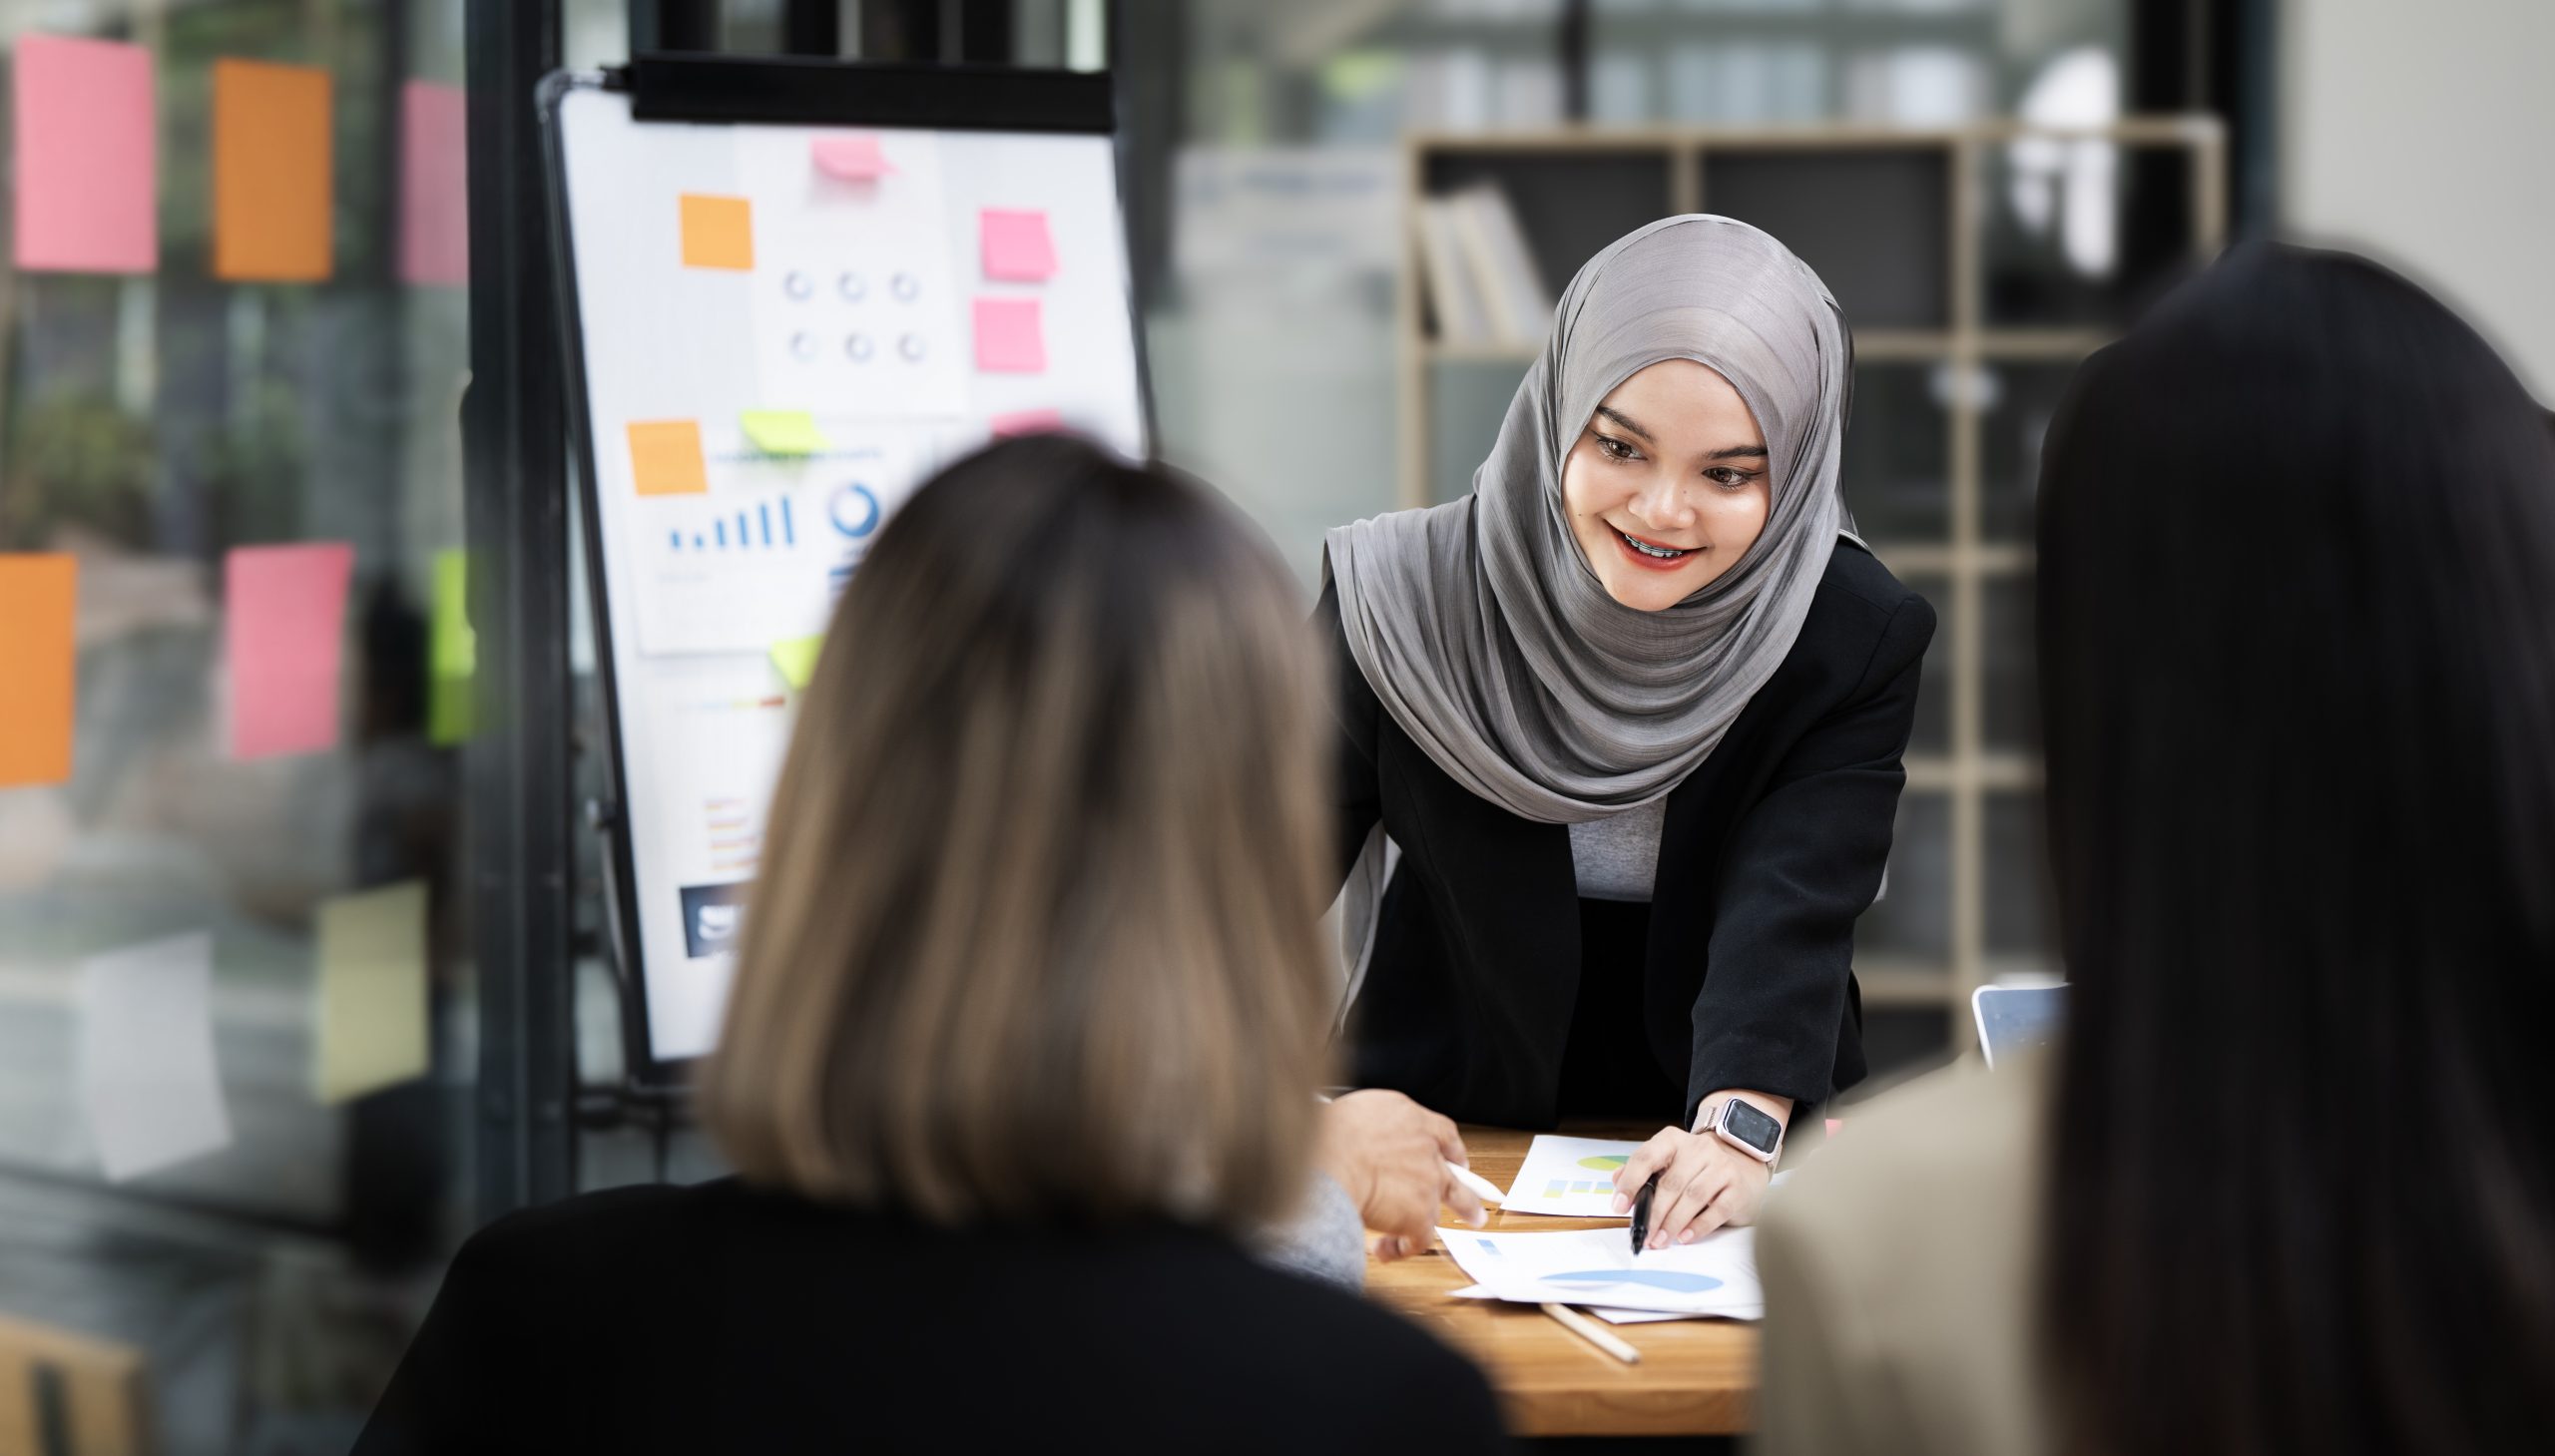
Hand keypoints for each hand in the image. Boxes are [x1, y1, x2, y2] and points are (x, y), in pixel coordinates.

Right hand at [1317, 1090, 1486, 1259]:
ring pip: (1450, 1205)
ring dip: (1447, 1218)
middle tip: (1473, 1203)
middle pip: (1456, 1172)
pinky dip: (1402, 1248)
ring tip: (1436, 1231)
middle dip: (1467, 1191)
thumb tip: (1364, 1143)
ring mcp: (1428, 1183)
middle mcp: (1426, 1150)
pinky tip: (1384, 1250)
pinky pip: (1420, 1239)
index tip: (1453, 1157)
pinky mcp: (1420, 1215)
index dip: (1450, 1149)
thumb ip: (1375, 1130)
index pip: (1442, 1132)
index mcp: (1411, 1120)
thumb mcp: (1358, 1113)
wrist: (1328, 1157)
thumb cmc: (1329, 1133)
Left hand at [1611, 1122, 1772, 1247]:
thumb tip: (1618, 1183)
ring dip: (1673, 1223)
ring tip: (1660, 1240)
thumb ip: (1641, 1173)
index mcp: (1672, 1140)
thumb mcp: (1667, 1165)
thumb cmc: (1695, 1171)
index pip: (1646, 1157)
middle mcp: (1698, 1148)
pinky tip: (1684, 1237)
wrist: (1740, 1167)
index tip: (1620, 1206)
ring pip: (1693, 1197)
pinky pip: (1717, 1209)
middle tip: (1644, 1234)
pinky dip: (1698, 1226)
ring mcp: (1721, 1165)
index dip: (1630, 1182)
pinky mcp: (1737, 1187)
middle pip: (1670, 1183)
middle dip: (1654, 1213)